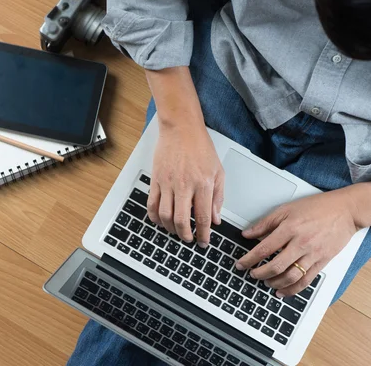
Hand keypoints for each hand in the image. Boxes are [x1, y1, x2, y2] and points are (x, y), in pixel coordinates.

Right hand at [147, 123, 224, 246]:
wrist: (181, 128)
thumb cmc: (200, 147)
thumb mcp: (218, 171)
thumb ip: (218, 197)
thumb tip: (216, 219)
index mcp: (203, 184)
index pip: (202, 217)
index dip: (203, 234)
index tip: (203, 242)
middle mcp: (184, 185)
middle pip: (181, 220)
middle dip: (185, 235)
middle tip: (189, 239)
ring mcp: (168, 183)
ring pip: (165, 216)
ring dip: (170, 229)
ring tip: (176, 231)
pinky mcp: (156, 180)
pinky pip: (152, 204)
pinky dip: (155, 217)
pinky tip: (160, 221)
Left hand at [235, 189, 360, 297]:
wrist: (345, 211)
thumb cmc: (317, 207)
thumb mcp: (286, 209)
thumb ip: (265, 223)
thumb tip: (247, 234)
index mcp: (290, 228)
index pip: (263, 249)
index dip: (249, 259)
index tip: (240, 264)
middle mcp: (301, 243)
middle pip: (276, 266)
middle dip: (259, 273)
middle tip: (251, 274)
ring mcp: (313, 254)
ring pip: (290, 277)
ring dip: (274, 283)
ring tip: (265, 282)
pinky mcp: (322, 262)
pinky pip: (306, 281)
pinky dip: (292, 289)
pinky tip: (283, 291)